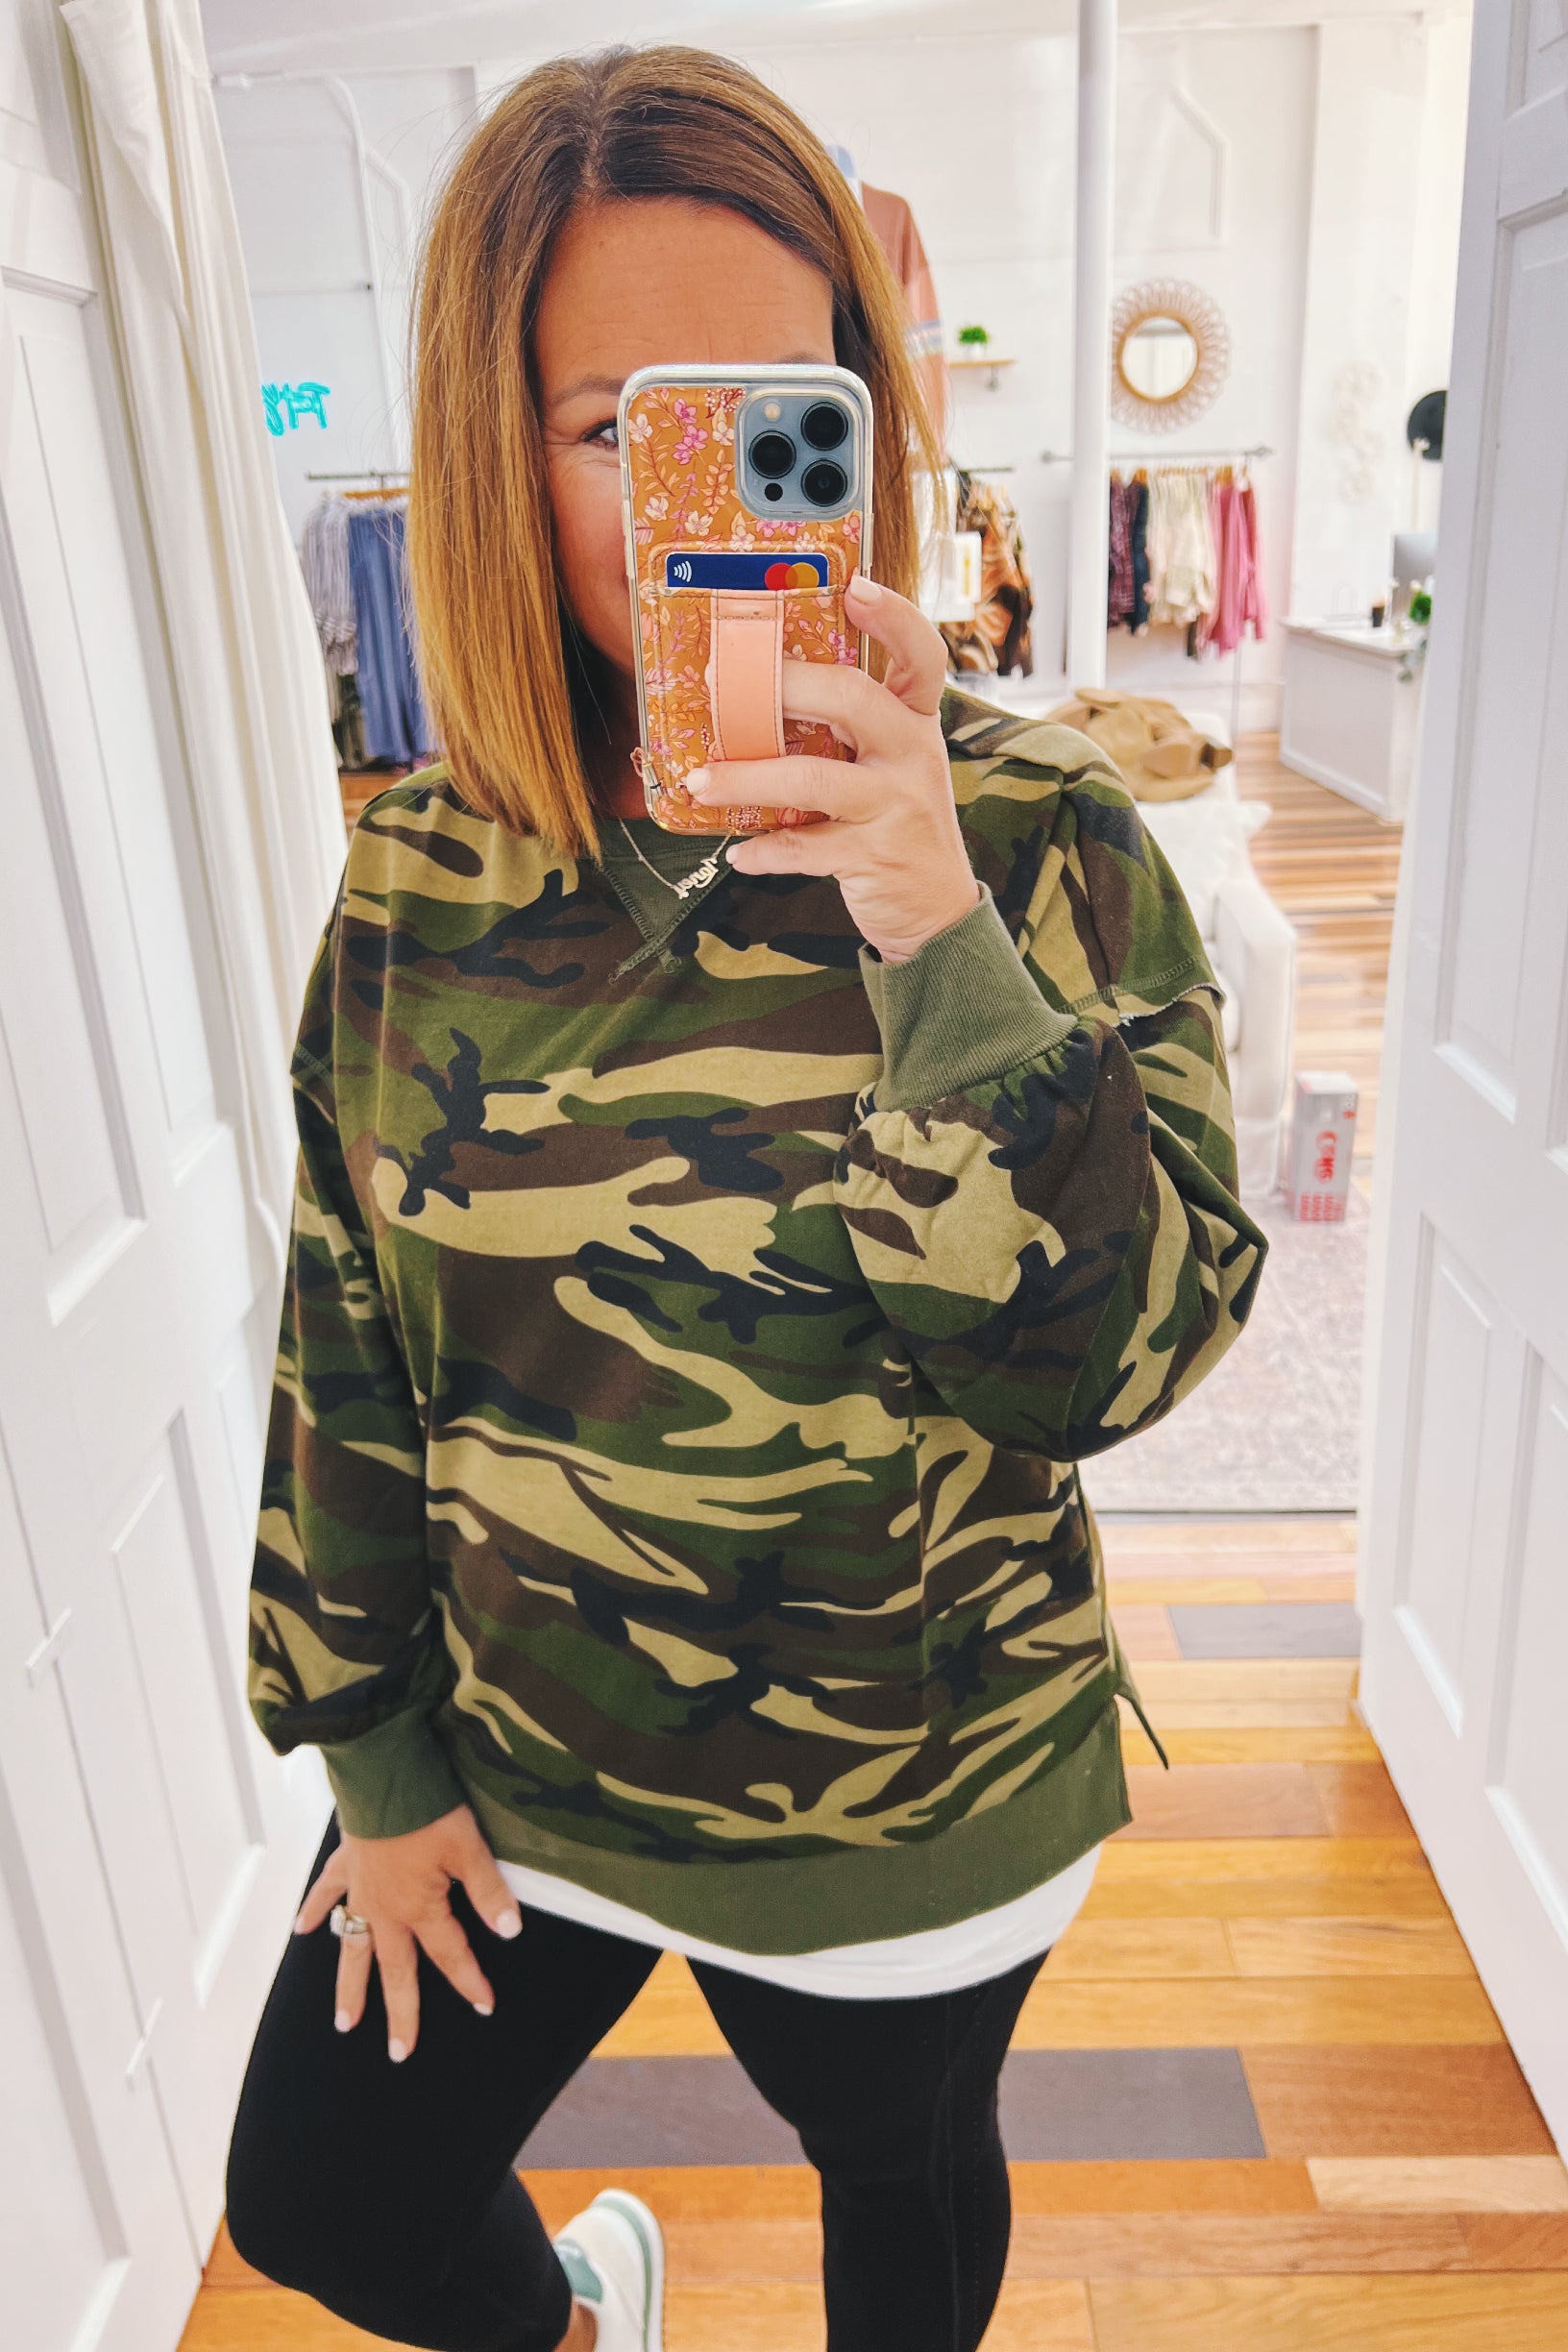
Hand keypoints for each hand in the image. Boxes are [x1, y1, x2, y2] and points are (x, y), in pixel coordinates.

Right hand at [293, 1803, 522, 2061]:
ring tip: (345, 2023)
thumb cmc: (430, 1809)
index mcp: (419, 1909)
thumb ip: (489, 1892)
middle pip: (394, 1971)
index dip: (469, 1981)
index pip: (450, 1954)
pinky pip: (326, 1893)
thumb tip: (510, 1931)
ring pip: (353, 1947)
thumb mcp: (469, 1849)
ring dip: (348, 1986)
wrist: (384, 1774)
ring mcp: (360, 1890)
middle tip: (398, 2052)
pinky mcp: (345, 1863)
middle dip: (400, 2013)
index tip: (485, 2007)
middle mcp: (385, 1910)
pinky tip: (304, 1930)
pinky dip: (316, 1910)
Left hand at [685, 572, 980, 962]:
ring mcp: (897, 805)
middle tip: (720, 685)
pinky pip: (807, 847)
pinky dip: (766, 851)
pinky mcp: (875, 855)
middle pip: (852, 699)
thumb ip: (846, 729)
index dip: (892, 616)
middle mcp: (913, 754)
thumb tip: (757, 692)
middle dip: (783, 686)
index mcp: (915, 721)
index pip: (921, 654)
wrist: (935, 910)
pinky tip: (738, 853)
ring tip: (699, 783)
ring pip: (814, 779)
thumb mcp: (887, 765)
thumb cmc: (894, 822)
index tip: (853, 585)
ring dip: (747, 779)